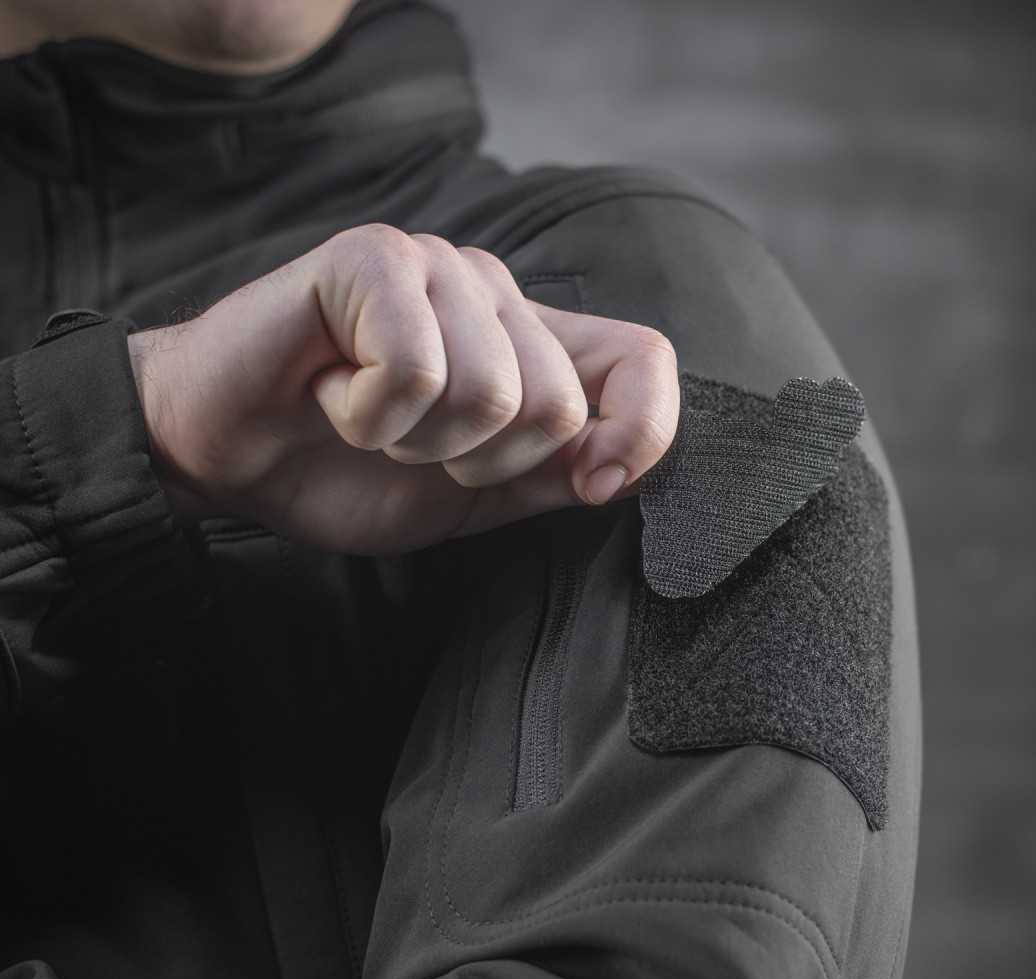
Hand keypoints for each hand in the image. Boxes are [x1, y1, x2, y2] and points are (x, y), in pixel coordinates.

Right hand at [128, 224, 678, 553]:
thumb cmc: (340, 469)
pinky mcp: (372, 258)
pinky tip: (335, 393)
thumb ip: (548, 476)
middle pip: (558, 402)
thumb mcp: (469, 497)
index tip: (593, 486)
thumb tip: (626, 468)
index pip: (641, 359)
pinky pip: (415, 370)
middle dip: (483, 464)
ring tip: (368, 420)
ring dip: (418, 442)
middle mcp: (494, 294)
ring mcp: (435, 265)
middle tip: (417, 451)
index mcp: (528, 346)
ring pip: (490, 392)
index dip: (643, 430)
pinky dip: (369, 416)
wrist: (226, 456)